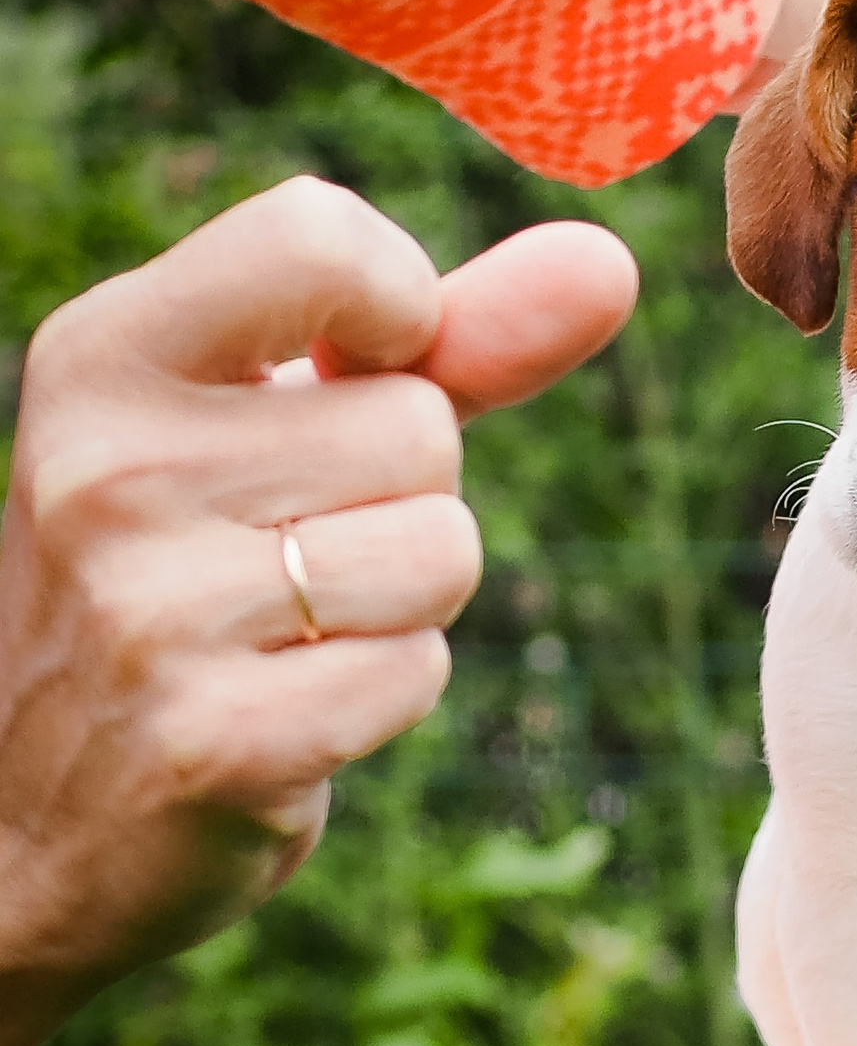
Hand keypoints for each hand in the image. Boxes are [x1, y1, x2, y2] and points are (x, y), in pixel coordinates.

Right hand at [0, 178, 636, 1045]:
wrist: (42, 809)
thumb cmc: (202, 571)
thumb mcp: (301, 423)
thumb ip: (459, 337)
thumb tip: (610, 261)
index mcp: (106, 356)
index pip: (316, 237)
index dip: (402, 310)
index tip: (362, 369)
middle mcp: (106, 469)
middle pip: (423, 428)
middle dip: (401, 498)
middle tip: (281, 556)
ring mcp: (147, 609)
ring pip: (441, 551)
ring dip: (401, 603)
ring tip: (283, 630)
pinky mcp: (212, 739)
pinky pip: (418, 669)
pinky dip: (383, 693)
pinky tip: (282, 707)